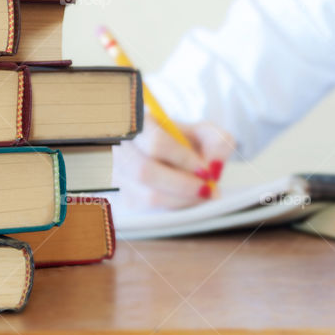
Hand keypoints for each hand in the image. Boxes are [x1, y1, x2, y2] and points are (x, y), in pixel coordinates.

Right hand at [114, 114, 235, 209]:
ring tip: (202, 194)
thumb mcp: (204, 132)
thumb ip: (216, 141)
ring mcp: (118, 174)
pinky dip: (174, 208)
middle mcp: (121, 149)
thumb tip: (214, 166)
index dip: (183, 159)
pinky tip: (188, 199)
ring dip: (181, 199)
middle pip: (145, 172)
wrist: (172, 153)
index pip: (156, 143)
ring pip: (147, 195)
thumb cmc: (185, 141)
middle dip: (183, 185)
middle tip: (207, 188)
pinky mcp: (126, 197)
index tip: (205, 170)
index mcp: (140, 124)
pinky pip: (150, 210)